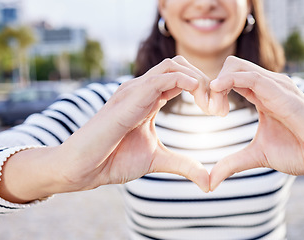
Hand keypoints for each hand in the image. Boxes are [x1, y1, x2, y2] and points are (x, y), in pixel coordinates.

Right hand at [0, 56, 210, 202]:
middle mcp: (142, 89)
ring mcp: (134, 90)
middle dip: (206, 83)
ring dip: (199, 81)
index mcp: (149, 99)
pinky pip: (161, 78)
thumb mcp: (158, 160)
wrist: (83, 168)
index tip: (220, 113)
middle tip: (220, 109)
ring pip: (174, 66)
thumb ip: (184, 165)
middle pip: (182, 66)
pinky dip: (185, 81)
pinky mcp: (129, 97)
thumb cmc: (113, 160)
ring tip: (211, 106)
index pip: (183, 79)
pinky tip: (198, 96)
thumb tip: (209, 182)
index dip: (205, 91)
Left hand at [208, 56, 303, 189]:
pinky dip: (230, 83)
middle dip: (212, 83)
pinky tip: (222, 105)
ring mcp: (277, 86)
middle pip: (230, 65)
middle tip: (209, 110)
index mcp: (261, 94)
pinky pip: (252, 77)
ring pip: (236, 66)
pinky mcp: (284, 93)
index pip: (230, 77)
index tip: (207, 112)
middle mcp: (269, 85)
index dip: (212, 90)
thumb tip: (210, 182)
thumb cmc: (300, 152)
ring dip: (218, 85)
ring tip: (216, 112)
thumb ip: (232, 163)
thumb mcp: (257, 156)